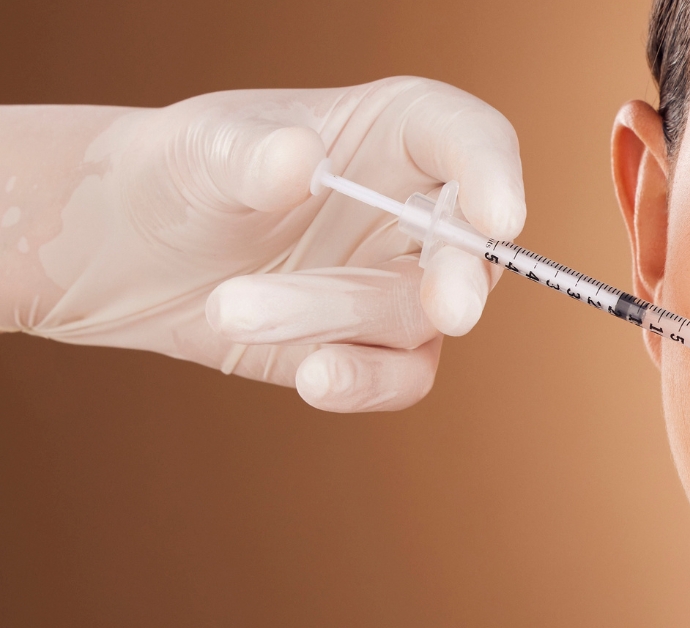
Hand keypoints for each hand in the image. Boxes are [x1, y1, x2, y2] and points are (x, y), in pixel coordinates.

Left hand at [2, 78, 523, 410]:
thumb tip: (298, 162)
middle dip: (461, 280)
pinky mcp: (380, 348)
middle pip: (473, 247)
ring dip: (330, 318)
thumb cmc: (183, 173)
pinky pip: (402, 377)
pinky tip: (310, 376)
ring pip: (417, 318)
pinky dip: (361, 381)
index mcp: (399, 132)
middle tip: (449, 309)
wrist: (138, 249)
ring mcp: (406, 283)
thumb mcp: (199, 148)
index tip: (499, 217)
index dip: (494, 174)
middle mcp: (421, 208)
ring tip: (229, 306)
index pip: (469, 139)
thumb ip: (247, 154)